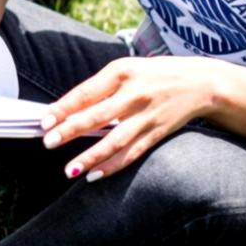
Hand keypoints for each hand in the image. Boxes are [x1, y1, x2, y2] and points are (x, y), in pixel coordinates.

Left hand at [39, 56, 220, 180]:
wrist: (201, 83)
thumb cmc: (154, 74)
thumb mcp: (127, 70)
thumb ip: (100, 88)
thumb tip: (67, 110)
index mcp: (122, 72)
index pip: (86, 92)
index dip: (64, 107)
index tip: (44, 121)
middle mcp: (135, 94)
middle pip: (98, 115)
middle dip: (71, 130)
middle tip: (49, 142)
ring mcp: (147, 115)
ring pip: (115, 140)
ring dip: (91, 156)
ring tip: (70, 169)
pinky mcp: (157, 133)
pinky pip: (132, 153)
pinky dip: (113, 165)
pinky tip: (94, 175)